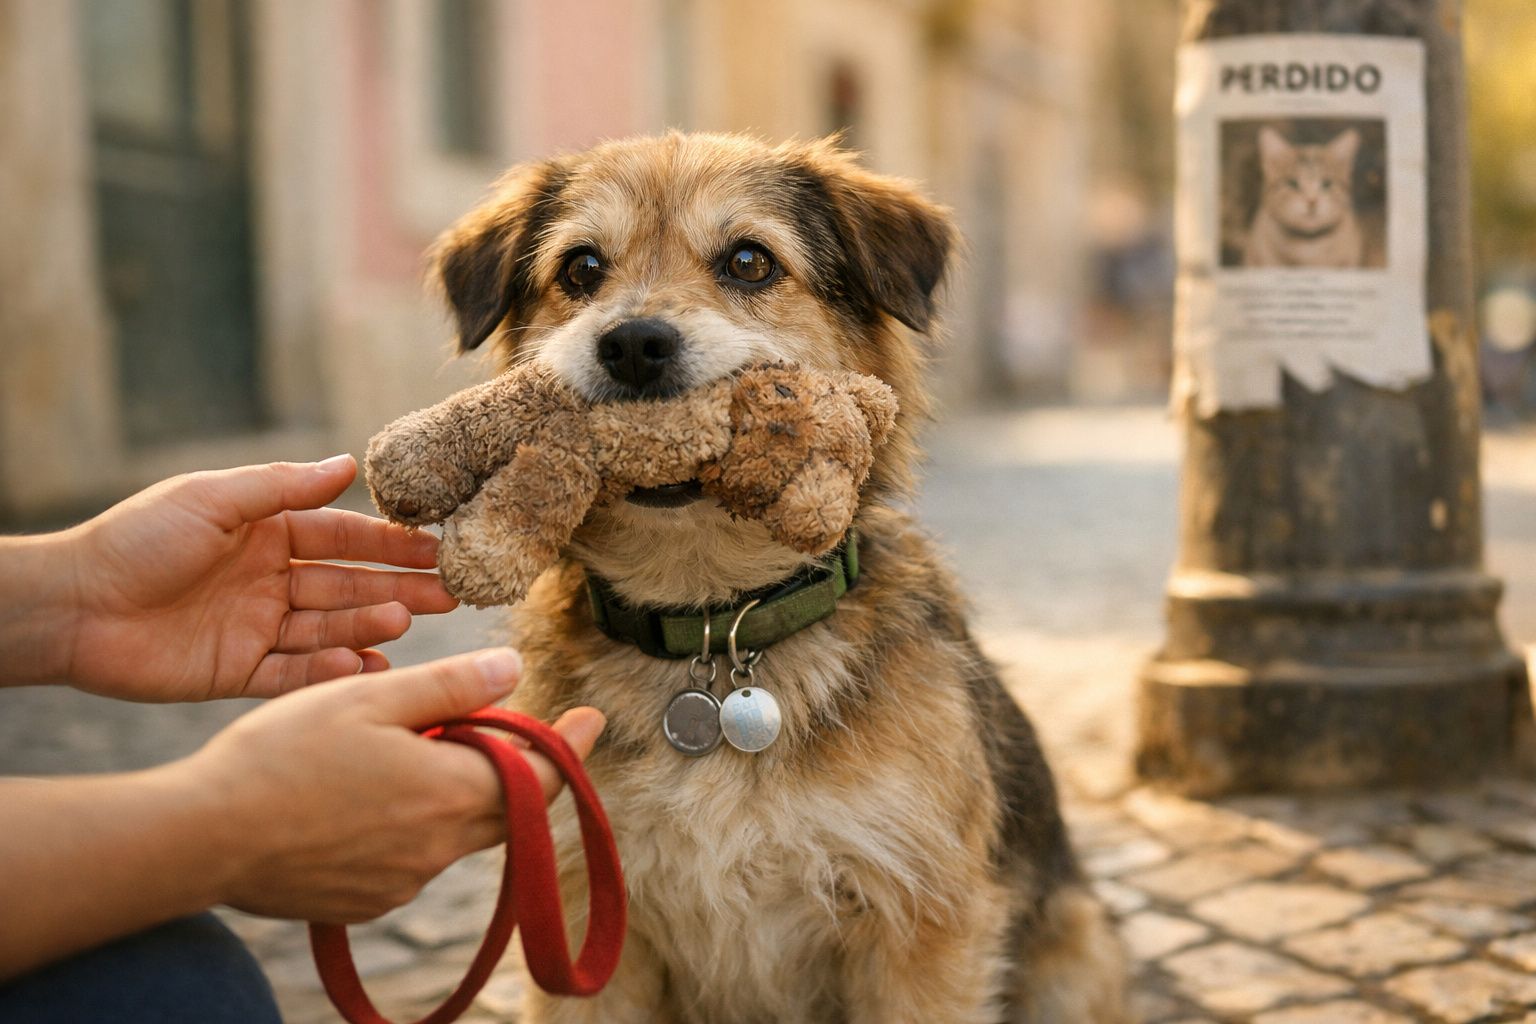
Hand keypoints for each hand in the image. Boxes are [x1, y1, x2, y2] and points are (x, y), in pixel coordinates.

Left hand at [48, 456, 457, 700]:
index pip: (343, 537)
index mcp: (267, 534)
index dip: (391, 543)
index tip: (439, 547)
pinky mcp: (239, 672)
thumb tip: (348, 464)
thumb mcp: (213, 499)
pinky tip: (366, 666)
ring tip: (403, 622)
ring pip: (329, 628)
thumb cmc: (137, 539)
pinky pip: (296, 672)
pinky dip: (330, 669)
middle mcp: (271, 580)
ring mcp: (258, 628)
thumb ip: (283, 487)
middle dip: (399, 587)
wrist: (72, 606)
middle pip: (349, 585)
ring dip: (368, 626)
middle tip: (450, 593)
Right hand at [190, 648, 605, 923]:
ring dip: (461, 793)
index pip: (542, 774)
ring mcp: (403, 882)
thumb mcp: (369, 697)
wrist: (201, 838)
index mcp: (451, 793)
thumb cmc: (281, 755)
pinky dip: (416, 824)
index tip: (593, 718)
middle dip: (520, 767)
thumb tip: (513, 669)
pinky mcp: (368, 901)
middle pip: (508, 807)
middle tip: (516, 729)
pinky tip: (373, 795)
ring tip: (421, 750)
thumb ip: (450, 686)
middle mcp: (438, 848)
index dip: (570, 743)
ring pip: (459, 831)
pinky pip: (415, 858)